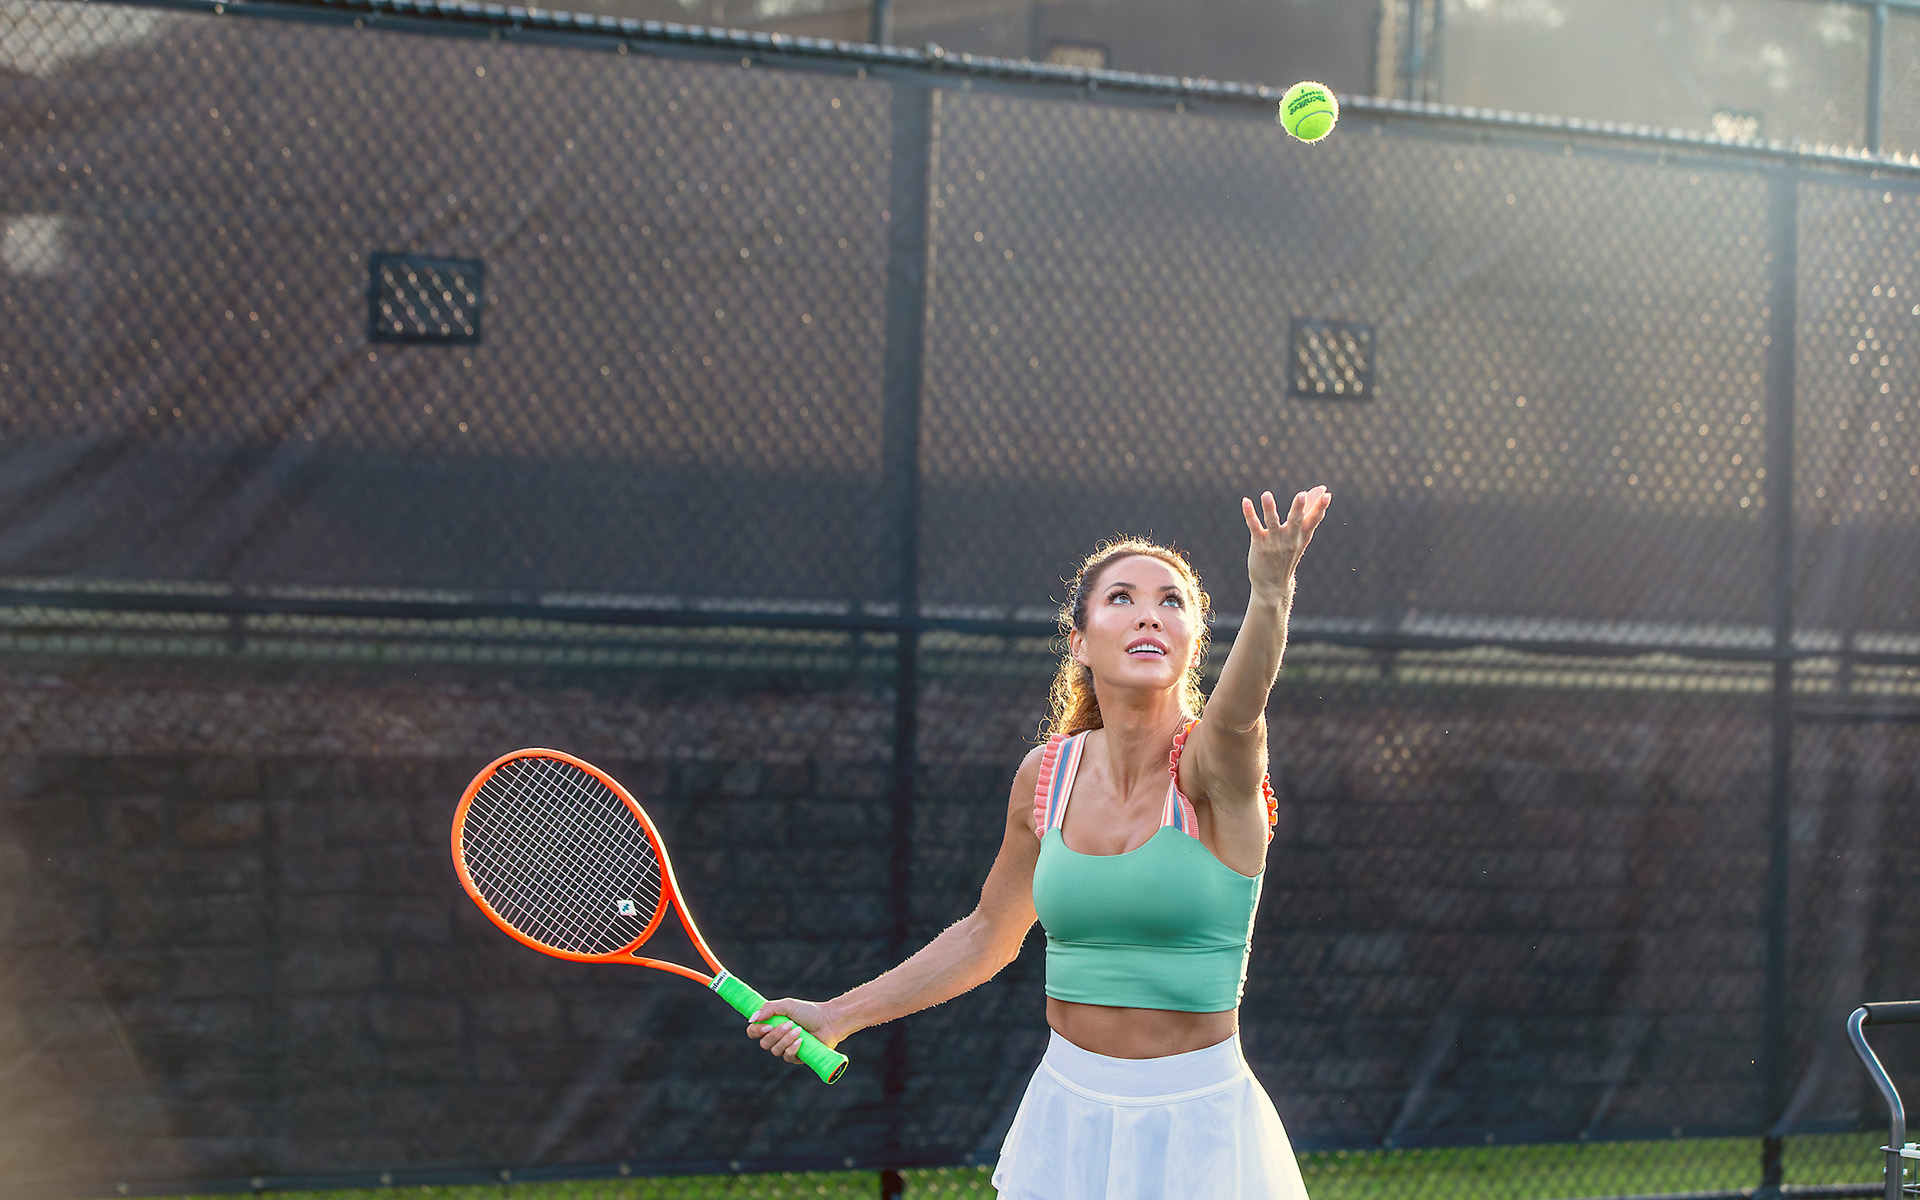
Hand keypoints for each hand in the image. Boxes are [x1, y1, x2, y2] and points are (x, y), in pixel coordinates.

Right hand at [746, 997, 845, 1064]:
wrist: (828, 1021)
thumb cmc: (808, 1011)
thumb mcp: (787, 1005)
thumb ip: (768, 1009)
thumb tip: (752, 1019)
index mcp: (772, 1025)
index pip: (753, 1032)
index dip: (756, 1031)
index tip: (767, 1025)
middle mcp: (777, 1038)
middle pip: (764, 1044)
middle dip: (776, 1034)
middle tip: (789, 1024)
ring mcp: (786, 1048)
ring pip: (775, 1051)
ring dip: (786, 1039)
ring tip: (799, 1030)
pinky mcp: (796, 1057)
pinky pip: (787, 1057)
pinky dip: (793, 1048)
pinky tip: (801, 1040)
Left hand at [1242, 486, 1330, 602]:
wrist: (1273, 585)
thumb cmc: (1287, 554)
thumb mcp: (1301, 536)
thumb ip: (1309, 513)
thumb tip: (1323, 491)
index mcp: (1302, 536)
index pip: (1313, 520)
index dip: (1320, 507)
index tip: (1327, 495)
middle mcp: (1290, 539)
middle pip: (1296, 522)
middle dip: (1299, 508)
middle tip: (1302, 495)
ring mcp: (1274, 543)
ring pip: (1272, 523)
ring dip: (1269, 508)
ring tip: (1266, 494)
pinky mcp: (1259, 545)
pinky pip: (1254, 527)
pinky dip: (1250, 514)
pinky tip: (1246, 501)